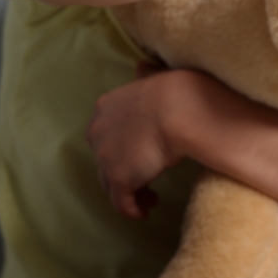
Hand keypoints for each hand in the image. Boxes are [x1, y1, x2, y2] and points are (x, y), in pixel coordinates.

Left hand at [86, 68, 191, 218]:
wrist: (180, 108)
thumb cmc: (174, 91)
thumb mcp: (152, 78)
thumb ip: (144, 77)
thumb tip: (141, 67)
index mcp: (104, 108)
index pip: (105, 135)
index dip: (121, 147)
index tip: (140, 153)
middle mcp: (97, 133)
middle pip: (105, 161)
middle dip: (123, 171)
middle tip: (145, 178)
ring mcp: (106, 158)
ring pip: (110, 185)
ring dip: (129, 193)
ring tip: (149, 198)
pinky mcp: (119, 179)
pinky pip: (122, 203)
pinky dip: (133, 209)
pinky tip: (146, 211)